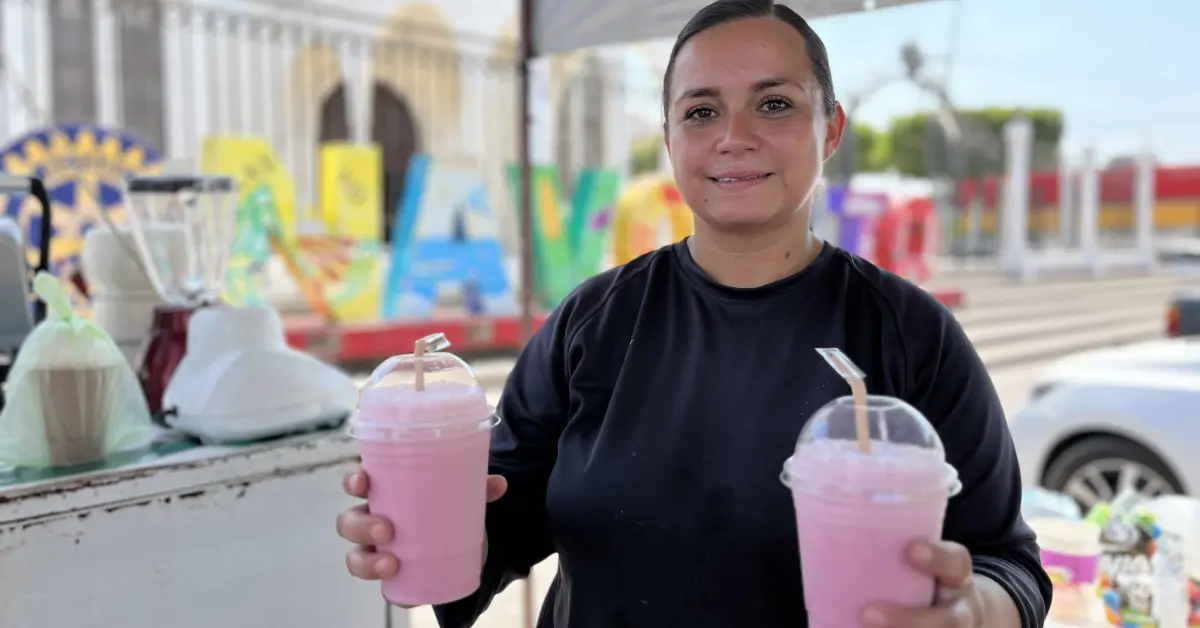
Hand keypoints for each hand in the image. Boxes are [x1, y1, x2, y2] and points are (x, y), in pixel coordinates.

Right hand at [335, 467, 507, 582]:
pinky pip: (379, 585)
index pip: (358, 484)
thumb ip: (478, 489)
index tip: (362, 481)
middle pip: (348, 521)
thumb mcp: (462, 496)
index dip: (353, 481)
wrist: (461, 546)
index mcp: (384, 494)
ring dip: (368, 562)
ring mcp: (378, 550)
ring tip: (392, 564)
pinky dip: (386, 588)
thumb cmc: (448, 510)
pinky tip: (397, 585)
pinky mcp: (392, 577)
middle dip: (361, 525)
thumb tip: (500, 484)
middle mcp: (373, 520)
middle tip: (386, 529)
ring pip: (355, 556)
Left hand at [862, 540, 983, 627]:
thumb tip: (826, 534)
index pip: (954, 563)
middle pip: (948, 622)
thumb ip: (890, 551)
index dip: (936, 557)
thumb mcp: (924, 560)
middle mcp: (960, 611)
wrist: (964, 614)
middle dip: (909, 620)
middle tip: (868, 614)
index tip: (911, 550)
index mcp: (956, 577)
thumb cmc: (925, 577)